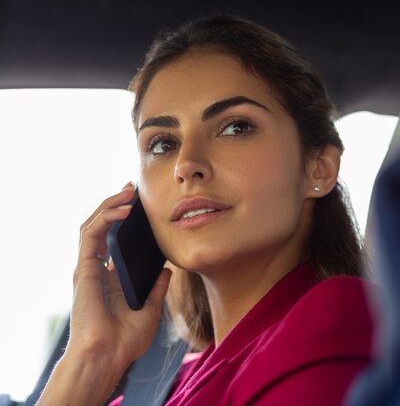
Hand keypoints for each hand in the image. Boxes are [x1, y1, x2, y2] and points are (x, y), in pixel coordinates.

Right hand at [69, 182, 170, 366]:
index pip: (114, 240)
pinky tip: (122, 211)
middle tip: (132, 190)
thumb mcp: (151, 310)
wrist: (109, 356)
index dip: (124, 221)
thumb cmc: (125, 340)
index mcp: (111, 278)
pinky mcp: (84, 269)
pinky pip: (91, 235)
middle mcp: (97, 270)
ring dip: (109, 205)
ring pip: (92, 225)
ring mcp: (88, 269)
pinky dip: (105, 219)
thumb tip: (168, 270)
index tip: (141, 206)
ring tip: (127, 193)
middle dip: (115, 205)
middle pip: (101, 228)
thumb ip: (157, 289)